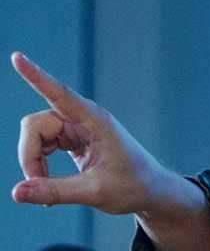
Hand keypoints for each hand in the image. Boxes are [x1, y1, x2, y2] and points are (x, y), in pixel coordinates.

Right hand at [10, 51, 202, 220]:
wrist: (151, 191)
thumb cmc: (133, 187)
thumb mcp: (94, 192)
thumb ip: (55, 191)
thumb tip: (17, 193)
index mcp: (96, 121)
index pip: (60, 94)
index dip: (35, 76)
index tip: (16, 57)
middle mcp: (83, 118)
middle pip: (36, 125)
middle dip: (30, 156)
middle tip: (37, 187)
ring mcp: (76, 127)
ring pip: (36, 136)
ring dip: (35, 162)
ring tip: (48, 193)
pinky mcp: (73, 138)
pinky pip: (44, 145)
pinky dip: (41, 164)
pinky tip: (49, 183)